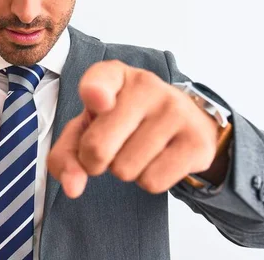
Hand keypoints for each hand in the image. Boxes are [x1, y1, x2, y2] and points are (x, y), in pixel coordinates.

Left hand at [47, 60, 219, 197]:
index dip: (95, 94)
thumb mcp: (89, 127)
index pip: (99, 81)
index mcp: (114, 75)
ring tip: (139, 148)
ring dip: (125, 169)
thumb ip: (67, 154)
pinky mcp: (196, 140)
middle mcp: (146, 85)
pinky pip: (153, 182)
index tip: (99, 102)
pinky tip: (158, 158)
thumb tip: (73, 188)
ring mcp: (175, 110)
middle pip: (98, 147)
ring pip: (125, 170)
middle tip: (110, 148)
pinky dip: (148, 180)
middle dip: (94, 161)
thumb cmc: (124, 122)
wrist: (184, 122)